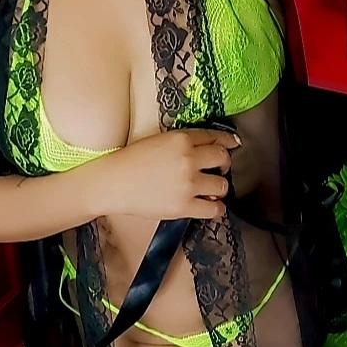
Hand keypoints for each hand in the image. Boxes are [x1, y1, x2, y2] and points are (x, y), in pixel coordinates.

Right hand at [100, 128, 240, 220]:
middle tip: (219, 170)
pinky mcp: (184, 205)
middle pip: (223, 158)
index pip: (214, 137)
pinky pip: (214, 209)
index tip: (233, 144)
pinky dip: (216, 208)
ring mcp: (188, 183)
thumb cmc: (130, 161)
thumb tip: (206, 149)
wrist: (113, 182)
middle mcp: (188, 158)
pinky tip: (210, 205)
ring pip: (222, 185)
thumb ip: (183, 143)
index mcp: (181, 139)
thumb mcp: (158, 140)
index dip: (227, 141)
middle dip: (224, 164)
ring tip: (211, 190)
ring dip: (219, 187)